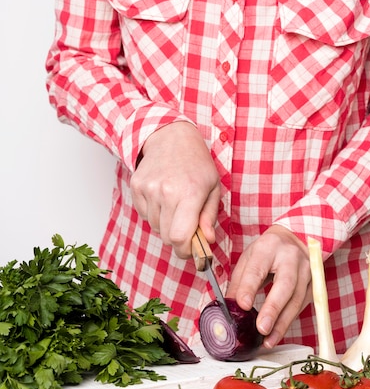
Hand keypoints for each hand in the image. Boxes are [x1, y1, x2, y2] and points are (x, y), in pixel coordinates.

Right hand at [130, 122, 220, 257]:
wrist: (171, 137)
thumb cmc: (197, 163)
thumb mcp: (213, 188)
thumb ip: (209, 217)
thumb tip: (208, 240)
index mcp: (189, 194)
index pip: (180, 238)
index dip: (186, 250)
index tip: (192, 249)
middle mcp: (166, 192)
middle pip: (167, 237)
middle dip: (178, 239)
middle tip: (187, 226)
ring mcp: (148, 189)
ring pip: (155, 227)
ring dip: (166, 224)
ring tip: (175, 205)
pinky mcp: (136, 187)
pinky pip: (145, 215)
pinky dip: (155, 213)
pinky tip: (163, 197)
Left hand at [226, 225, 311, 348]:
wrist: (294, 240)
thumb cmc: (268, 251)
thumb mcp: (248, 259)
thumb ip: (239, 282)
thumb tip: (228, 308)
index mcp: (269, 247)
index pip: (258, 269)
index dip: (250, 287)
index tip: (243, 305)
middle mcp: (291, 257)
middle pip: (285, 285)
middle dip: (273, 309)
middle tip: (261, 328)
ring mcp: (307, 271)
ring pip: (297, 300)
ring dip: (282, 323)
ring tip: (268, 340)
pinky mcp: (314, 284)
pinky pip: (302, 306)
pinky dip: (289, 322)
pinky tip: (277, 334)